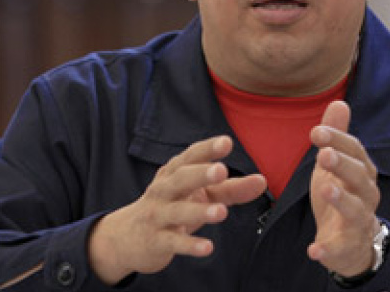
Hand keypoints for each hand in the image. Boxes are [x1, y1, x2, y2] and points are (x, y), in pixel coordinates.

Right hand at [88, 136, 266, 284]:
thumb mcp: (201, 195)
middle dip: (199, 173)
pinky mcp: (156, 240)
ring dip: (199, 211)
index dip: (207, 149)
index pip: (191, 156)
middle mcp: (164, 190)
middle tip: (221, 170)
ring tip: (221, 213)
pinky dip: (189, 245)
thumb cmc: (172, 206)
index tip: (226, 142)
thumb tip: (262, 181)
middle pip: (180, 178)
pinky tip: (207, 247)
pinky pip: (172, 242)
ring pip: (177, 211)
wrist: (127, 237)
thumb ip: (231, 188)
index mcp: (175, 173)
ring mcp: (158, 215)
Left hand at [307, 101, 380, 276]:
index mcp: (362, 173)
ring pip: (355, 210)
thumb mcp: (336, 164)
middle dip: (343, 165)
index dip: (338, 140)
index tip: (315, 132)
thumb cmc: (343, 195)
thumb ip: (337, 137)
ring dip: (341, 200)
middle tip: (323, 155)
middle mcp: (366, 195)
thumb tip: (339, 101)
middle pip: (359, 177)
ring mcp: (358, 222)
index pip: (355, 152)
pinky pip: (339, 249)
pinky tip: (313, 250)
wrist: (355, 242)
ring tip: (324, 190)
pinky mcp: (347, 247)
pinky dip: (327, 250)